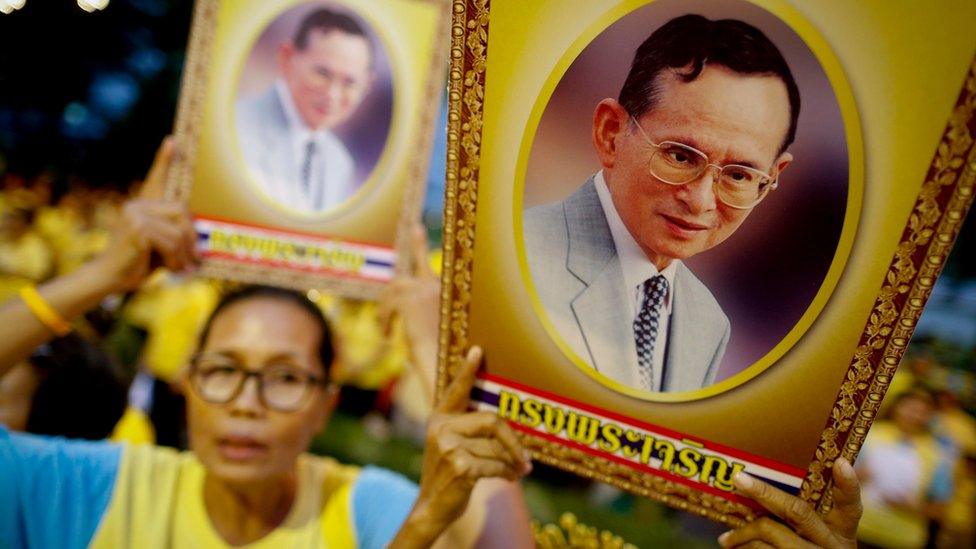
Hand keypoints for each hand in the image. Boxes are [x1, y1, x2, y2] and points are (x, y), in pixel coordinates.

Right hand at [90, 137, 197, 291]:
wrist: (111, 279)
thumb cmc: (139, 262)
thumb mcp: (160, 244)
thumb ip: (174, 232)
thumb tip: (199, 235)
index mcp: (142, 204)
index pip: (156, 179)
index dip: (165, 160)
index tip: (173, 141)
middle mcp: (136, 204)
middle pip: (182, 211)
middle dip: (191, 237)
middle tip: (194, 258)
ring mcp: (134, 215)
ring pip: (178, 230)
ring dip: (184, 254)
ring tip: (181, 268)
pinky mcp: (137, 229)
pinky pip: (171, 242)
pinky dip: (176, 259)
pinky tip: (171, 269)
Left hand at [378, 223, 440, 396]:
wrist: (446, 367)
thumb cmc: (444, 360)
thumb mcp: (435, 334)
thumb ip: (424, 320)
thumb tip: (406, 326)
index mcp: (449, 293)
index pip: (432, 265)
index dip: (421, 245)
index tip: (417, 229)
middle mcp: (440, 287)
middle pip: (417, 264)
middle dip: (416, 248)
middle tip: (414, 232)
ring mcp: (425, 291)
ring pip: (396, 287)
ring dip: (387, 305)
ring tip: (385, 326)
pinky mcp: (410, 300)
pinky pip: (389, 303)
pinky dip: (384, 318)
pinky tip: (387, 334)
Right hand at [395, 347, 531, 545]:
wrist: (431, 509)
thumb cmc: (448, 475)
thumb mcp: (451, 447)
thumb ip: (469, 431)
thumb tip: (506, 427)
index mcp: (438, 419)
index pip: (455, 390)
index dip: (467, 371)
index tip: (478, 350)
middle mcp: (440, 428)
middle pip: (491, 421)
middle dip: (513, 441)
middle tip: (526, 458)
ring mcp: (448, 446)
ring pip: (496, 447)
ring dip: (511, 462)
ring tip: (517, 471)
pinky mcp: (459, 465)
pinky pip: (496, 464)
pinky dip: (507, 473)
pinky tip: (509, 478)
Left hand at [718, 458, 861, 547]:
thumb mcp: (819, 540)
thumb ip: (802, 517)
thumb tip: (759, 488)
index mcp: (842, 532)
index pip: (851, 506)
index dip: (848, 485)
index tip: (840, 463)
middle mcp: (832, 545)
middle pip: (797, 511)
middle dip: (764, 492)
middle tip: (739, 478)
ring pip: (770, 531)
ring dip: (742, 533)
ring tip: (727, 539)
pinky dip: (743, 548)